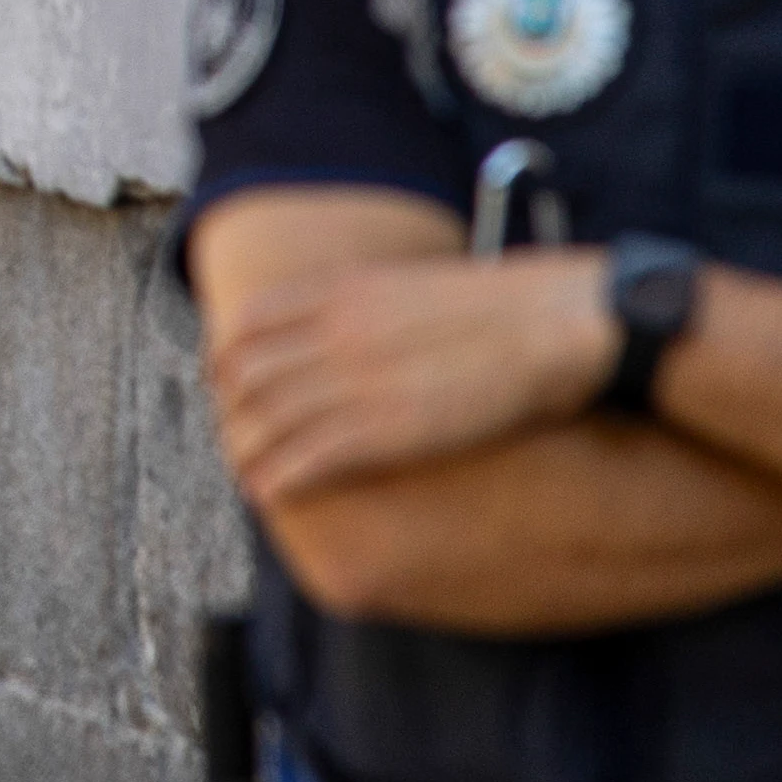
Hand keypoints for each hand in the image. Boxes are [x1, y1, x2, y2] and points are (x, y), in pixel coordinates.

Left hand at [209, 248, 623, 502]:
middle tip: (238, 439)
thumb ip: (367, 305)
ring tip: (247, 476)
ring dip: (244, 453)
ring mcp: (352, 381)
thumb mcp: (414, 287)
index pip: (245, 326)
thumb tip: (348, 327)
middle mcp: (332, 332)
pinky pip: (302, 460)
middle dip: (230, 413)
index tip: (230, 389)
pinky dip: (276, 479)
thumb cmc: (504, 308)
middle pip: (243, 378)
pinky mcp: (381, 430)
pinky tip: (269, 494)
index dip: (225, 363)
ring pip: (263, 422)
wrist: (556, 322)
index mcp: (338, 291)